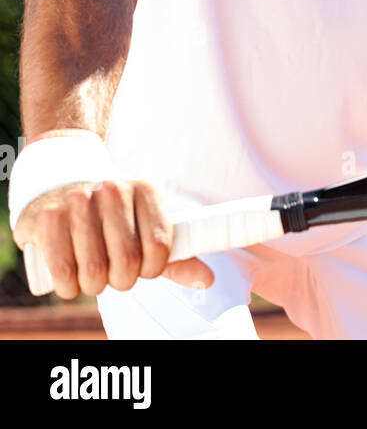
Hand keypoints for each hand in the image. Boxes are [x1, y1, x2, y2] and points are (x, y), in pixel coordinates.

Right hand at [13, 179, 214, 299]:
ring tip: (92, 276)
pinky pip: (63, 270)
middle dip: (122, 281)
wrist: (60, 189)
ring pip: (94, 270)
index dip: (152, 269)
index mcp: (145, 191)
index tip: (143, 269)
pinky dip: (68, 287)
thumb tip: (208, 280)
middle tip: (114, 276)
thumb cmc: (111, 221)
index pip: (159, 246)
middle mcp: (113, 190)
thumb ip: (178, 258)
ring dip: (93, 286)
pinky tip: (71, 280)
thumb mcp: (146, 231)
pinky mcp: (48, 217)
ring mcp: (78, 200)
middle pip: (127, 261)